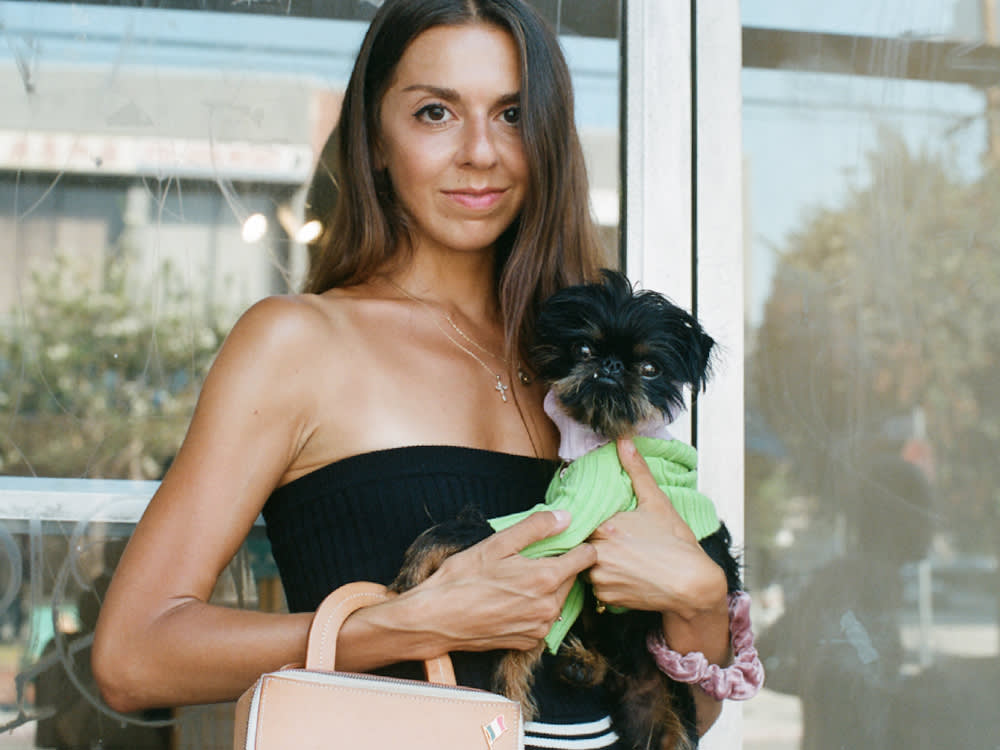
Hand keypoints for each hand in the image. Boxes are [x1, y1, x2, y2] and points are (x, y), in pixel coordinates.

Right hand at [409, 510, 596, 651]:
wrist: (437, 619)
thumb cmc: (463, 578)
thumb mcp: (497, 543)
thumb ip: (535, 527)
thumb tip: (566, 517)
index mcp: (546, 578)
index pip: (586, 557)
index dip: (580, 545)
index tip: (569, 539)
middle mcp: (549, 607)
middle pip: (572, 578)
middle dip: (560, 566)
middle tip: (532, 558)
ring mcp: (540, 628)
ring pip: (559, 599)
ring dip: (548, 588)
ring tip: (518, 579)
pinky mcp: (529, 642)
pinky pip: (544, 620)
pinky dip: (536, 608)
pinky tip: (512, 600)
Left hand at [586, 438, 726, 619]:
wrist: (693, 585)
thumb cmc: (677, 544)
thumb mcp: (657, 502)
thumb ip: (637, 471)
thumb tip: (623, 441)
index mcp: (605, 527)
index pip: (580, 519)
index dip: (590, 519)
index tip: (602, 521)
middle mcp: (597, 553)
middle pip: (582, 542)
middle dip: (594, 540)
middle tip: (616, 540)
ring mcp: (600, 578)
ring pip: (586, 565)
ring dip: (598, 561)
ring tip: (623, 557)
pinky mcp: (605, 598)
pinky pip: (596, 586)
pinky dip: (606, 581)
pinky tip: (626, 574)